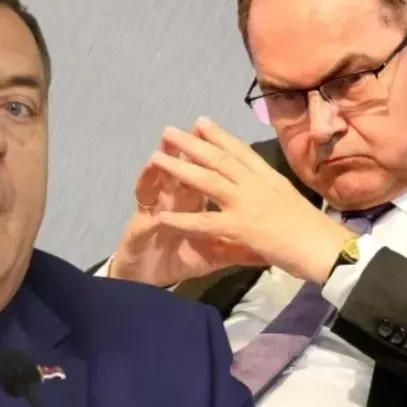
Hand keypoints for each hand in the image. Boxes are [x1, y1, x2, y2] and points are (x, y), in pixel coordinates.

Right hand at [109, 133, 266, 286]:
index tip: (235, 142)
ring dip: (167, 156)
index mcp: (196, 204)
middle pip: (188, 169)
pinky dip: (146, 182)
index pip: (213, 178)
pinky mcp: (140, 222)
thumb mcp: (214, 256)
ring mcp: (157, 208)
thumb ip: (237, 246)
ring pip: (163, 176)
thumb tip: (267, 244)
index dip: (222, 160)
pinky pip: (144, 200)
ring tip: (170, 138)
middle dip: (194, 147)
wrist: (146, 282)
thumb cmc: (179, 263)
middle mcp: (176, 200)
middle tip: (199, 124)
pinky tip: (149, 168)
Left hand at [148, 117, 355, 284]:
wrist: (328, 249)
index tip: (200, 122)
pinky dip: (183, 219)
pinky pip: (206, 222)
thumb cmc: (316, 231)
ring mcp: (248, 204)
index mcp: (270, 178)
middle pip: (219, 158)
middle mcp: (257, 185)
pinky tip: (163, 215)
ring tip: (156, 158)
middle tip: (169, 131)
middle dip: (192, 143)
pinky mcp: (242, 227)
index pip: (241, 151)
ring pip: (208, 180)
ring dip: (180, 168)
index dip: (219, 135)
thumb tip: (261, 187)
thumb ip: (272, 193)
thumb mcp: (292, 202)